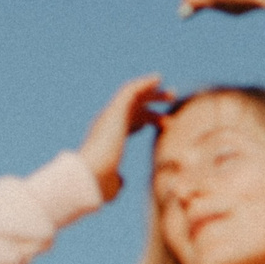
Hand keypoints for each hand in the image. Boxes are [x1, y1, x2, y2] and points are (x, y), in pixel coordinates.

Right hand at [78, 74, 168, 203]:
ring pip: (133, 96)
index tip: (164, 123)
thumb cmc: (99, 183)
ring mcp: (110, 115)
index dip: (144, 120)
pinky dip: (143, 83)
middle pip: (132, 107)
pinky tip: (158, 79)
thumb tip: (121, 182)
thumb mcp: (111, 184)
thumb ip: (116, 182)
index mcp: (108, 138)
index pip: (127, 123)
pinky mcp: (114, 110)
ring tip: (172, 93)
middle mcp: (107, 123)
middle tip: (172, 99)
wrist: (92, 175)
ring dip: (152, 92)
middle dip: (152, 103)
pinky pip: (130, 90)